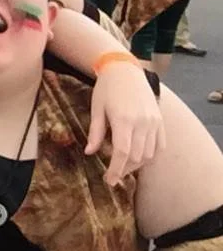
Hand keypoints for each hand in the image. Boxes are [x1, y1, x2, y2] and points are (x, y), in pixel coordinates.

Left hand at [86, 61, 164, 185]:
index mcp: (124, 120)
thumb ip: (96, 132)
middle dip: (124, 170)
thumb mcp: (97, 109)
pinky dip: (150, 155)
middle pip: (136, 156)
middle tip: (112, 176)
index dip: (116, 170)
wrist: (126, 70)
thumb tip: (89, 153)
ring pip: (149, 153)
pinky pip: (160, 145)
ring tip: (123, 166)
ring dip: (137, 163)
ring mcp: (154, 122)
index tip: (109, 180)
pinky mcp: (160, 120)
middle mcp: (143, 122)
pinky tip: (138, 157)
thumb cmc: (107, 89)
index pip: (122, 153)